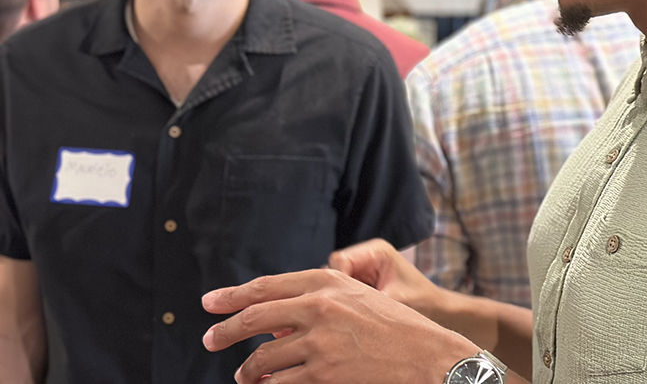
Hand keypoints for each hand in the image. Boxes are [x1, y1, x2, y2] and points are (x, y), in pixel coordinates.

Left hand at [202, 268, 477, 383]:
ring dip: (249, 370)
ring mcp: (319, 343)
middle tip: (209, 339)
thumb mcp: (358, 299)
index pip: (266, 287)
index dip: (232, 296)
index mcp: (327, 282)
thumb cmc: (395, 328)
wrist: (427, 357)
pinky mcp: (322, 375)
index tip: (210, 303)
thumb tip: (273, 318)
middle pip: (254, 319)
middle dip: (224, 332)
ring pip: (262, 358)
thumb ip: (318, 300)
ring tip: (246, 376)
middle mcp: (319, 307)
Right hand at [327, 239, 445, 323]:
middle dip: (334, 291)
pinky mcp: (360, 283)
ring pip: (334, 282)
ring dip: (338, 299)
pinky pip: (341, 292)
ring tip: (347, 315)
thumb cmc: (422, 301)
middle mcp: (366, 256)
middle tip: (339, 312)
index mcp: (376, 251)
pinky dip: (342, 304)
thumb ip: (369, 301)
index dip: (335, 281)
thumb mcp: (396, 301)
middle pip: (332, 270)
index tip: (339, 303)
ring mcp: (362, 269)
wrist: (436, 309)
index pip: (339, 259)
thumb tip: (340, 311)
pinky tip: (349, 317)